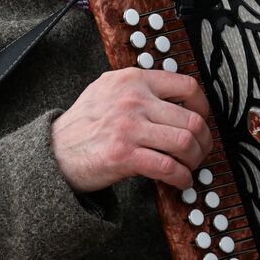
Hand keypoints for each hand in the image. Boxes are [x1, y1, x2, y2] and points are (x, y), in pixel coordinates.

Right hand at [51, 68, 212, 192]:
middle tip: (201, 150)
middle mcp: (134, 99)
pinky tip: (180, 180)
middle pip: (192, 119)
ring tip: (190, 166)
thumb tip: (177, 96)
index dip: (203, 106)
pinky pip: (168, 167)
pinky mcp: (124, 155)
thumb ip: (139, 86)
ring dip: (195, 159)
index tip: (203, 119)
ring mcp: (129, 127)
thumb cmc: (83, 122)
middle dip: (204, 140)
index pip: (187, 86)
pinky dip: (182, 178)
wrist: (55, 150)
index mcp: (134, 79)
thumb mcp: (108, 88)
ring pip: (185, 143)